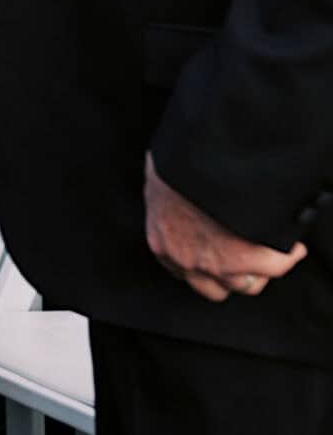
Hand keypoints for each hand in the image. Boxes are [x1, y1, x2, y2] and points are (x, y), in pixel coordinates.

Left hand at [145, 155, 307, 300]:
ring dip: (259, 270)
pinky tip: (291, 245)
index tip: (216, 255)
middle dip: (230, 276)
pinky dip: (287, 256)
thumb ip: (163, 199)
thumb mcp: (157, 182)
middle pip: (215, 289)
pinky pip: (276, 266)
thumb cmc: (171, 166)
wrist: (194, 160)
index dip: (203, 266)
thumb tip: (168, 190)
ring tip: (269, 252)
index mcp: (161, 243)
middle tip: (244, 258)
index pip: (183, 272)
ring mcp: (218, 263)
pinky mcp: (248, 258)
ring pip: (247, 285)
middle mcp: (187, 261)